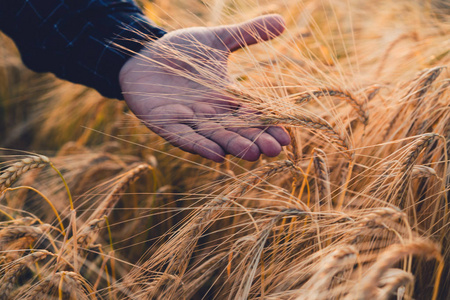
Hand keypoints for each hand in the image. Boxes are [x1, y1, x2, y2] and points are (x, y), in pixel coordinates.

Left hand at [119, 15, 289, 161]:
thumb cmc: (181, 51)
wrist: (143, 53)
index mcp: (225, 98)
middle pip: (236, 130)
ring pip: (214, 137)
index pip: (251, 115)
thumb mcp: (217, 40)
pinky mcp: (165, 123)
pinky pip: (185, 137)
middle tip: (274, 150)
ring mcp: (188, 120)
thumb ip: (246, 34)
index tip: (286, 137)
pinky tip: (218, 156)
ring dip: (233, 145)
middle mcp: (210, 114)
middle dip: (255, 140)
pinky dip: (201, 146)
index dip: (267, 126)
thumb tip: (281, 21)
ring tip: (253, 154)